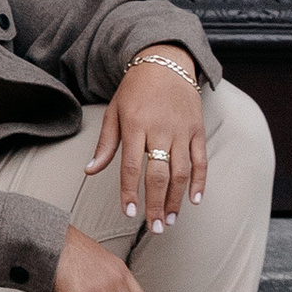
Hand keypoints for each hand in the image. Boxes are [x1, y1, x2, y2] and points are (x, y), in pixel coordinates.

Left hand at [86, 59, 204, 235]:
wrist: (165, 62)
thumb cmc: (135, 90)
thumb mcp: (114, 111)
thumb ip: (105, 144)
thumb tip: (90, 171)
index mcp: (135, 125)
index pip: (131, 165)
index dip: (130, 191)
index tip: (129, 213)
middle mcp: (160, 129)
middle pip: (158, 174)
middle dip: (156, 204)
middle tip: (155, 228)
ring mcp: (182, 130)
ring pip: (181, 171)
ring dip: (176, 199)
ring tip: (170, 220)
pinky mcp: (198, 129)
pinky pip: (200, 160)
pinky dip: (199, 181)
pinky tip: (194, 200)